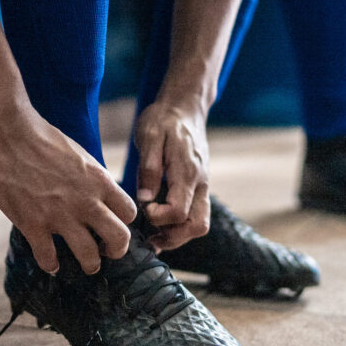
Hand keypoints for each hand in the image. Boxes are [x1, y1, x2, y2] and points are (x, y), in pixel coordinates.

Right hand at [0, 104, 136, 274]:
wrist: (6, 133)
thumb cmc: (41, 138)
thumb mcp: (80, 155)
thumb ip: (92, 179)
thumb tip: (99, 196)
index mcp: (100, 180)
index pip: (129, 212)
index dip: (124, 223)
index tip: (114, 226)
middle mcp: (86, 201)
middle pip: (119, 238)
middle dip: (116, 250)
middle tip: (106, 252)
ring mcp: (60, 215)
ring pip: (89, 256)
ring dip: (90, 264)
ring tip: (86, 265)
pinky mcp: (33, 225)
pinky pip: (49, 259)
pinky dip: (51, 265)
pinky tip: (51, 263)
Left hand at [134, 101, 210, 249]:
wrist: (185, 108)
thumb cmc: (164, 120)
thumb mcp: (150, 136)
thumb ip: (149, 168)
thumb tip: (144, 199)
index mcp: (187, 172)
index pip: (179, 211)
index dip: (159, 217)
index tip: (144, 208)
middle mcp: (200, 183)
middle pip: (197, 226)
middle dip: (173, 237)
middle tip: (149, 237)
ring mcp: (202, 187)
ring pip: (199, 224)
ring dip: (178, 236)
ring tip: (153, 236)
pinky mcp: (198, 187)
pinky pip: (196, 215)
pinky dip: (180, 227)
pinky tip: (160, 226)